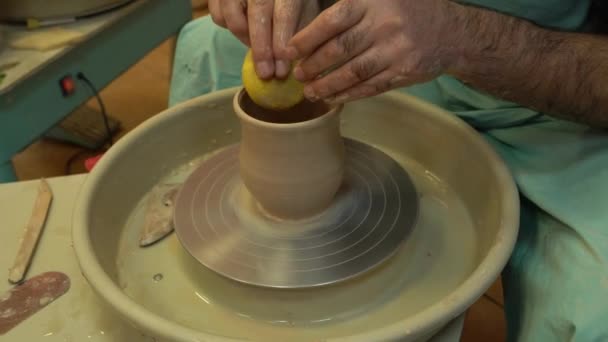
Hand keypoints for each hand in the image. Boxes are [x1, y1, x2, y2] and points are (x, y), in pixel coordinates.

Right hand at [209, 0, 319, 78]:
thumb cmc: (292, 2)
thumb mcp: (304, 12)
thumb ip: (301, 33)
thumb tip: (299, 64)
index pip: (283, 13)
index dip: (281, 42)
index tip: (281, 69)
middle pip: (258, 13)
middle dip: (262, 48)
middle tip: (266, 73)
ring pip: (232, 14)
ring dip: (244, 38)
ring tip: (257, 50)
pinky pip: (217, 14)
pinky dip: (227, 27)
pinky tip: (244, 32)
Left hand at [286, 0, 461, 102]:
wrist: (453, 32)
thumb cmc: (409, 10)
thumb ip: (351, 4)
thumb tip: (314, 22)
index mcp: (374, 1)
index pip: (333, 20)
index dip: (307, 37)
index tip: (288, 50)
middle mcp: (385, 24)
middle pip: (340, 49)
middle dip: (314, 65)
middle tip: (297, 74)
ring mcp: (396, 51)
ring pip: (354, 72)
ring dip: (328, 85)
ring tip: (310, 92)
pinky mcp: (404, 73)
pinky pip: (371, 87)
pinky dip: (350, 95)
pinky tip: (334, 98)